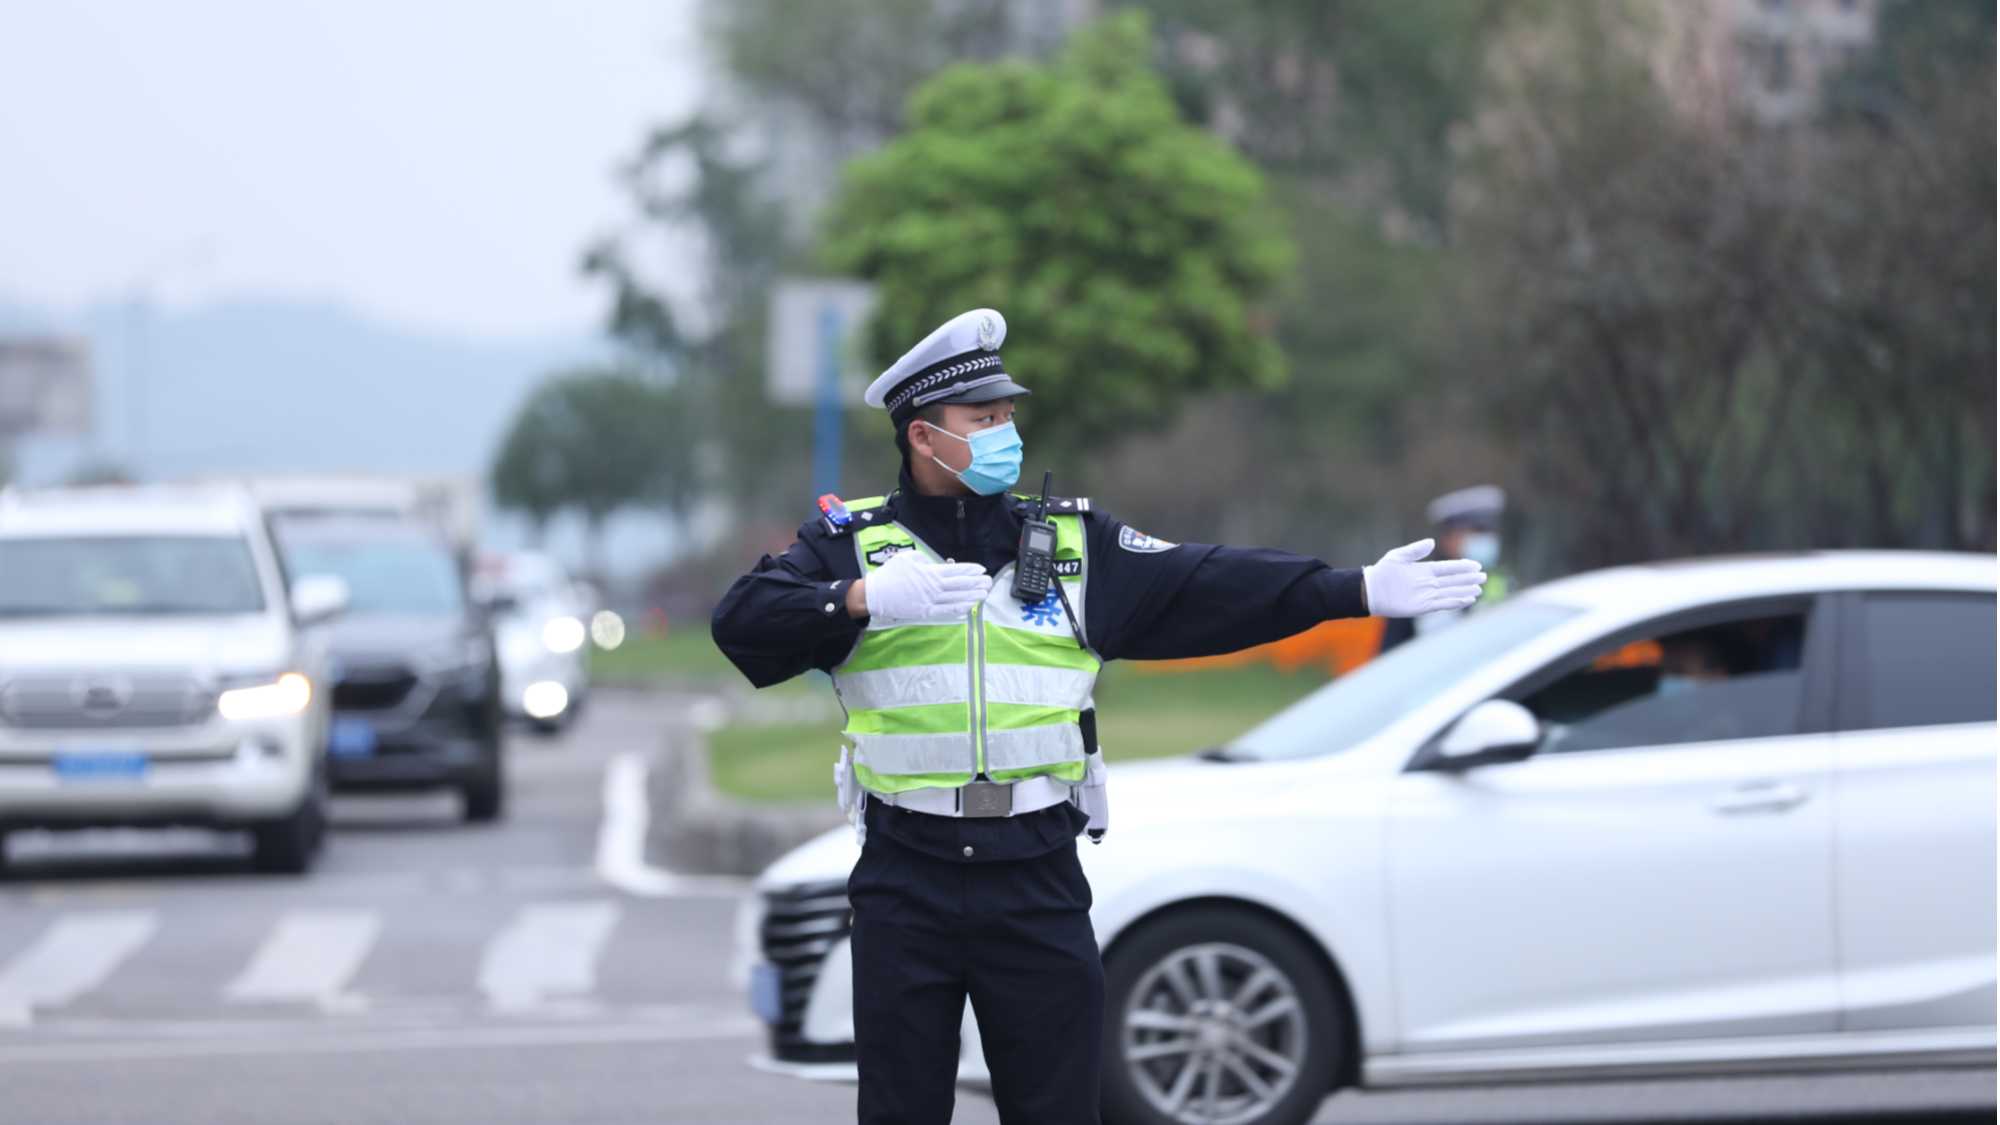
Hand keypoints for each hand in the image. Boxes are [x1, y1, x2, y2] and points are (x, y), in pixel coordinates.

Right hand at [859, 550, 988, 619]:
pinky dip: (959, 607)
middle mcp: (934, 587)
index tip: (981, 569)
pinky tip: (969, 605)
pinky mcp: (926, 612)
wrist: (877, 594)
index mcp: (930, 572)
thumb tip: (936, 565)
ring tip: (984, 593)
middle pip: (960, 584)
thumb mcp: (908, 558)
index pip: (956, 571)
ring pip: (956, 598)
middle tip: (989, 581)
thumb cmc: (891, 573)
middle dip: (976, 582)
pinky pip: (946, 610)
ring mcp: (930, 601)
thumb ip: (925, 560)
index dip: (970, 570)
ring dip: (972, 595)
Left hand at [1363, 539, 1486, 617]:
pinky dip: (1454, 602)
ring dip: (1465, 591)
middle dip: (1468, 579)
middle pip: (1453, 581)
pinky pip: (1442, 604)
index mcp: (1424, 570)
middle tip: (1483, 577)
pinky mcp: (1422, 607)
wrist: (1370, 590)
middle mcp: (1428, 583)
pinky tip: (1466, 600)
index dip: (1462, 567)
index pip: (1448, 568)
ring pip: (1450, 593)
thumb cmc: (1383, 572)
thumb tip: (1432, 542)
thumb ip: (1415, 550)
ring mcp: (1426, 595)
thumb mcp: (1398, 556)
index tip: (1476, 565)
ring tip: (1479, 589)